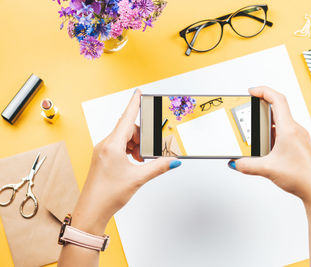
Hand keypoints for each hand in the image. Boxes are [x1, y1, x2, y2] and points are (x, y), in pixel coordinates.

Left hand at [71, 89, 181, 234]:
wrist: (91, 210)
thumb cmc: (108, 194)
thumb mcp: (138, 178)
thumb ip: (158, 166)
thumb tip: (173, 161)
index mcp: (112, 145)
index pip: (126, 118)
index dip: (134, 104)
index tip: (138, 93)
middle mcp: (105, 145)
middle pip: (128, 129)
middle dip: (141, 137)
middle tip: (149, 151)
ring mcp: (102, 151)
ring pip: (124, 138)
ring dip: (136, 145)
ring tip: (141, 161)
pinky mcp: (102, 158)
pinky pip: (118, 146)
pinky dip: (129, 151)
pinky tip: (134, 162)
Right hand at [229, 86, 310, 203]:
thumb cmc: (302, 177)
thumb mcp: (268, 169)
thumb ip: (247, 165)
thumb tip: (236, 162)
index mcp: (289, 129)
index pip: (277, 99)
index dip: (263, 91)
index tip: (252, 91)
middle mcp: (295, 130)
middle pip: (278, 109)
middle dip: (261, 109)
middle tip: (249, 112)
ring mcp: (298, 138)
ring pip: (280, 123)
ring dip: (266, 124)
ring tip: (255, 133)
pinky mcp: (299, 146)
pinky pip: (284, 134)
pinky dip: (272, 136)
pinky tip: (266, 148)